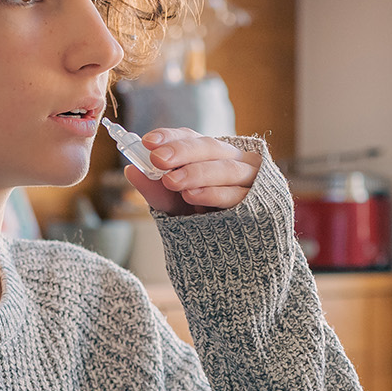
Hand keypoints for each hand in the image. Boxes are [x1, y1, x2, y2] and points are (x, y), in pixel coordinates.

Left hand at [126, 128, 261, 215]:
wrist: (232, 253)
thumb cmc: (201, 220)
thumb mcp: (173, 205)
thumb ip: (155, 189)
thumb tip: (131, 170)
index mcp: (210, 155)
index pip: (191, 137)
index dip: (170, 137)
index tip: (148, 142)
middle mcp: (232, 160)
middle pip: (211, 147)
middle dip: (182, 152)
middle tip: (158, 159)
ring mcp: (249, 180)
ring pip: (227, 168)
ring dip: (198, 173)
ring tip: (173, 181)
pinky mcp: (259, 202)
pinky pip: (239, 194)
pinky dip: (215, 194)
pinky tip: (194, 196)